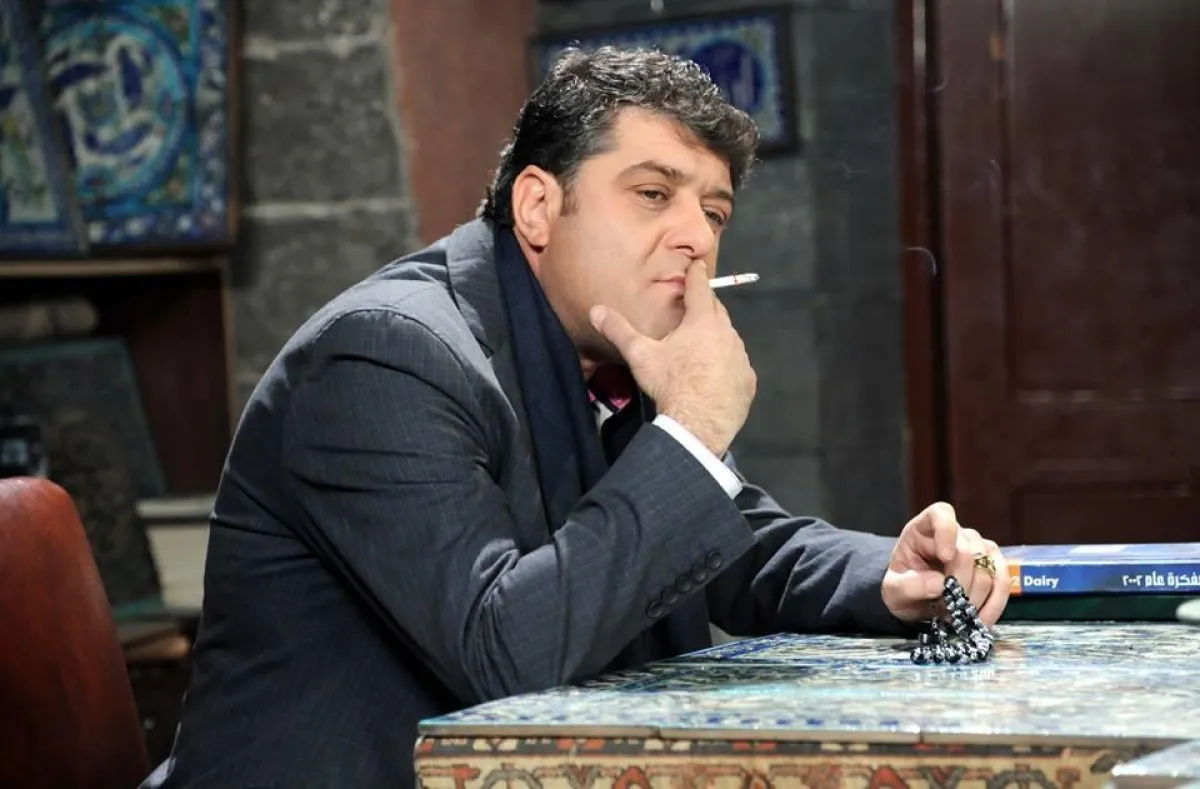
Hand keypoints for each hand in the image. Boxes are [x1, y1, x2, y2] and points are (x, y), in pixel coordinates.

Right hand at [589, 261, 755, 456]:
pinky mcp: (747, 381)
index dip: (697, 275)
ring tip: (700, 350)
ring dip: (716, 338)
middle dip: (706, 308)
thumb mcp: (640, 355)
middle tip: (692, 311)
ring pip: (729, 339)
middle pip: (717, 312)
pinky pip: (737, 366)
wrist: (698, 424)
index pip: (701, 288)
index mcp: (702, 321)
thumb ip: (619, 330)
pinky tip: (713, 377)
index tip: (698, 265)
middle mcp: (727, 333)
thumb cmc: (670, 383)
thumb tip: (596, 311)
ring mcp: (741, 358)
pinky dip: (727, 365)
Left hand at [881, 502, 1009, 626]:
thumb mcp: (893, 590)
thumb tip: (939, 584)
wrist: (916, 603)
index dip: (946, 531)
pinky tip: (981, 620)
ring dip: (975, 597)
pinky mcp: (992, 565)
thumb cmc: (903, 589)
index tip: (944, 557)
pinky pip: (1002, 581)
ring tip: (959, 616)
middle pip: (968, 549)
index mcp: (923, 530)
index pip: (941, 514)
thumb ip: (908, 586)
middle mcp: (954, 533)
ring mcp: (977, 547)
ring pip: (988, 566)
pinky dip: (994, 603)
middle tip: (947, 607)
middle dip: (960, 583)